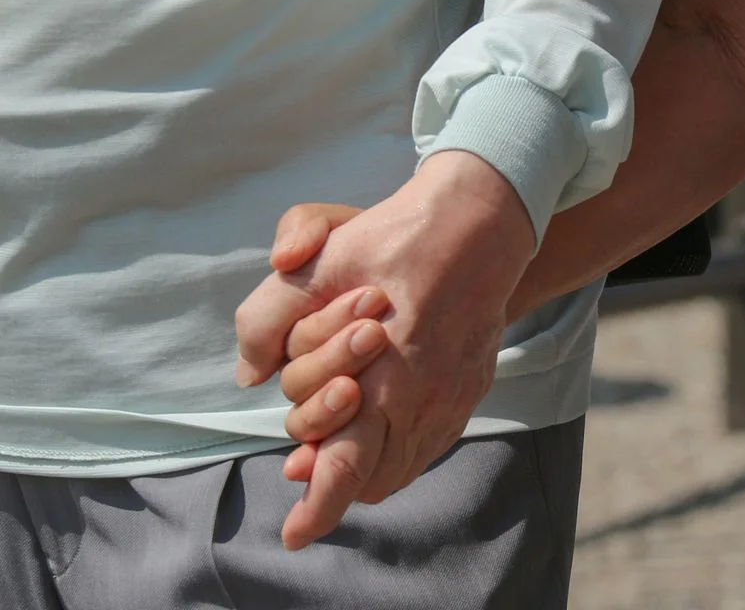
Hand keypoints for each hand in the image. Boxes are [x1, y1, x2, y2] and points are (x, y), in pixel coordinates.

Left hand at [234, 151, 534, 549]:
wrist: (480, 223)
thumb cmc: (396, 238)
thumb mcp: (319, 262)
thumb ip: (268, 320)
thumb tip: (249, 374)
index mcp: (386, 374)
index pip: (348, 466)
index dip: (319, 508)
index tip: (295, 536)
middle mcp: (425, 399)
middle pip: (372, 479)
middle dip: (332, 478)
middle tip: (305, 458)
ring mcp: (454, 398)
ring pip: (403, 467)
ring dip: (366, 467)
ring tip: (338, 442)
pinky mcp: (471, 389)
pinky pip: (431, 444)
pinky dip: (399, 449)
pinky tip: (381, 420)